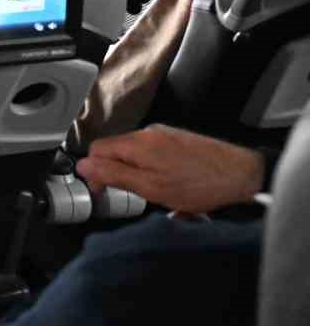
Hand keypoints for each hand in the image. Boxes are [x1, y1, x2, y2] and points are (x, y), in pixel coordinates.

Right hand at [76, 125, 265, 213]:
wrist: (242, 174)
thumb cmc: (201, 184)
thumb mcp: (151, 187)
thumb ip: (114, 175)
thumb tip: (83, 165)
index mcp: (137, 143)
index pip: (96, 150)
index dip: (94, 172)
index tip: (104, 189)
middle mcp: (148, 133)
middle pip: (114, 150)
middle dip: (116, 172)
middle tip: (133, 193)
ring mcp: (164, 134)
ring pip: (133, 152)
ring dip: (135, 170)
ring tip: (154, 190)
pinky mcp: (177, 139)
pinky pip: (151, 152)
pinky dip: (151, 167)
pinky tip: (168, 182)